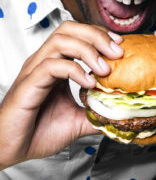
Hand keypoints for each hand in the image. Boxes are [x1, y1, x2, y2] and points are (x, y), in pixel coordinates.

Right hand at [0, 21, 122, 168]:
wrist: (13, 149)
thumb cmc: (39, 132)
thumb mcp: (77, 121)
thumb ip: (96, 114)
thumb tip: (118, 113)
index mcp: (55, 67)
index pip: (76, 36)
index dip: (99, 36)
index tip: (119, 46)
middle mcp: (44, 63)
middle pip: (69, 30)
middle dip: (97, 36)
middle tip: (117, 52)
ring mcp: (35, 71)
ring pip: (60, 41)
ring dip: (88, 50)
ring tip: (106, 68)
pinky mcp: (29, 84)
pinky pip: (52, 66)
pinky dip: (74, 71)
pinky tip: (89, 83)